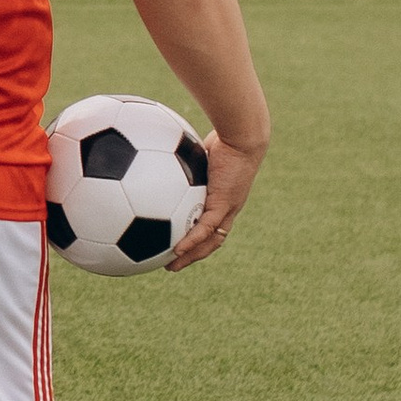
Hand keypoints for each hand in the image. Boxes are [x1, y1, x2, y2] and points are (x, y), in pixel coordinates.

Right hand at [168, 129, 263, 270]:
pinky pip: (207, 228)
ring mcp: (228, 208)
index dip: (198, 237)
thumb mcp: (197, 151)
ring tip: (172, 265)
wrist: (242, 135)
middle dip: (193, 255)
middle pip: (212, 240)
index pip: (212, 224)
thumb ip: (181, 158)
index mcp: (223, 198)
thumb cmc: (223, 136)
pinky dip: (193, 241)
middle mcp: (228, 207)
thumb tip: (158, 153)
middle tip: (172, 263)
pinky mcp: (225, 203)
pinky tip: (178, 251)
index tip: (180, 244)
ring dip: (192, 256)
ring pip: (211, 241)